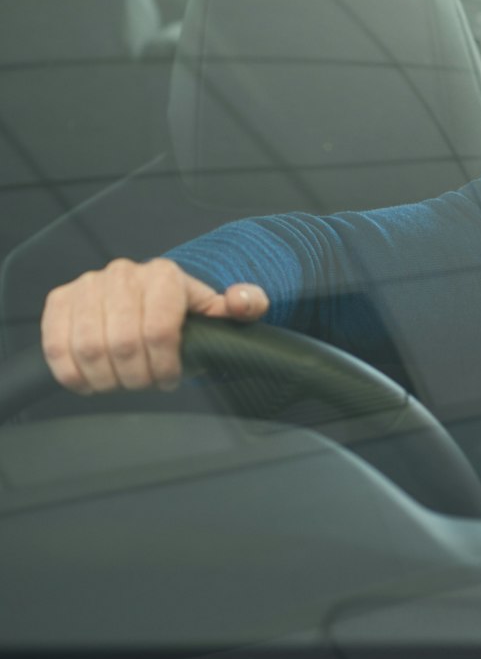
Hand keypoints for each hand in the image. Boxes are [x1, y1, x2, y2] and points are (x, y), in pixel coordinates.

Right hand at [42, 258, 268, 393]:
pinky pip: (56, 345)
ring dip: (106, 378)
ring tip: (122, 383)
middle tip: (145, 384)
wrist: (151, 297)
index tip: (169, 380)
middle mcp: (123, 274)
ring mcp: (88, 285)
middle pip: (123, 343)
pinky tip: (90, 382)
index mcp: (164, 276)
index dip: (163, 366)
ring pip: (89, 347)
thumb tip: (243, 302)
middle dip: (136, 376)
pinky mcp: (61, 300)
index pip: (159, 331)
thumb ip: (246, 305)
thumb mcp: (221, 311)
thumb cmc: (185, 312)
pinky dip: (71, 373)